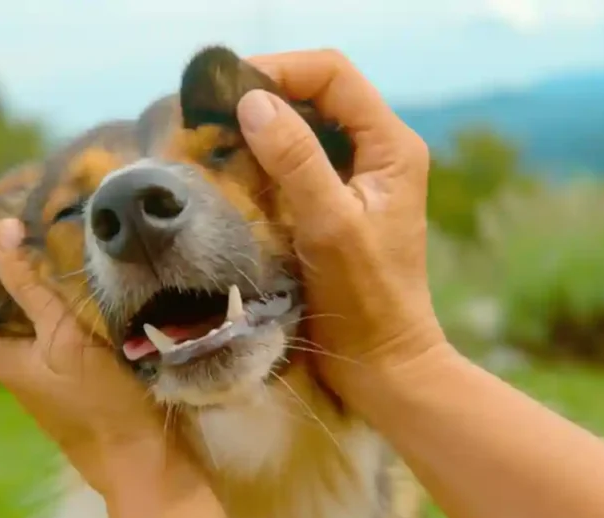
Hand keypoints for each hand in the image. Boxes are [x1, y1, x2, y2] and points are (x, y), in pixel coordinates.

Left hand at [0, 218, 170, 495]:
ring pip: (65, 312)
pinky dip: (102, 310)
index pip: (1, 285)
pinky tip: (125, 289)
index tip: (47, 211)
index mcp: (7, 353)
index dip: (21, 249)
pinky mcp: (95, 377)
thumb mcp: (64, 338)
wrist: (151, 464)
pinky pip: (90, 331)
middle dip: (56, 265)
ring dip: (84, 286)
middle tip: (84, 223)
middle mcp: (28, 362)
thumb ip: (32, 286)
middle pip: (35, 297)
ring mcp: (62, 371)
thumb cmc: (104, 404)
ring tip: (108, 249)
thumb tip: (2, 229)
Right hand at [236, 50, 449, 411]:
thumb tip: (253, 103)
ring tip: (216, 138)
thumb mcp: (330, 226)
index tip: (228, 88)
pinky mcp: (338, 204)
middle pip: (319, 94)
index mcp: (391, 147)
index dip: (281, 69)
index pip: (333, 75)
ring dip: (262, 128)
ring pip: (306, 127)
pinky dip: (265, 161)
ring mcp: (359, 179)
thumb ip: (296, 161)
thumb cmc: (365, 301)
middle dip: (266, 94)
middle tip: (212, 111)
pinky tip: (235, 173)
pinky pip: (298, 163)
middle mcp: (379, 153)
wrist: (383, 363)